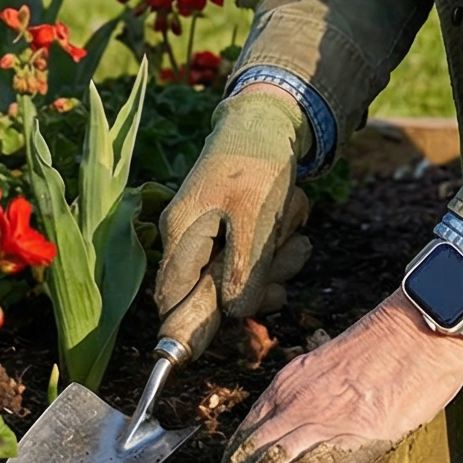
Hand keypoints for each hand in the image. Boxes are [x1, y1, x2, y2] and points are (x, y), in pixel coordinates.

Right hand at [155, 88, 314, 356]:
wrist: (271, 120)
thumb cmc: (258, 165)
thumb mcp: (255, 219)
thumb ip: (243, 270)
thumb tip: (234, 314)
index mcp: (182, 234)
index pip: (170, 297)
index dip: (187, 325)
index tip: (211, 342)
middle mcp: (189, 237)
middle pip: (214, 293)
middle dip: (255, 286)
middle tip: (281, 263)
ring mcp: (211, 232)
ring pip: (242, 277)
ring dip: (275, 264)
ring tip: (292, 233)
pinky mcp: (233, 228)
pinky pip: (256, 257)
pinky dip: (279, 247)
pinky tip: (292, 221)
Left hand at [194, 282, 462, 462]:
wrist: (422, 326)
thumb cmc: (391, 344)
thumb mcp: (336, 365)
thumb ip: (316, 393)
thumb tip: (308, 422)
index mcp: (292, 382)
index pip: (247, 432)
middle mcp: (296, 399)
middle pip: (246, 452)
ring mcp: (319, 417)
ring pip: (262, 462)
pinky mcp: (348, 434)